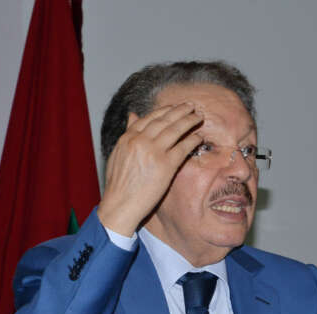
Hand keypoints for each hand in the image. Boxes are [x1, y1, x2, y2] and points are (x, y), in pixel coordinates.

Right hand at [98, 103, 203, 235]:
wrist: (120, 205)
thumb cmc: (118, 184)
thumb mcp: (117, 153)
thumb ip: (127, 133)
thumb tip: (132, 115)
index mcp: (128, 138)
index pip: (149, 118)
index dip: (164, 111)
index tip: (174, 107)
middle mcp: (141, 141)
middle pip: (164, 121)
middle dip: (180, 111)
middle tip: (192, 106)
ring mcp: (154, 152)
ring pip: (175, 130)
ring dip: (189, 121)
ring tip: (198, 116)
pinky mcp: (165, 165)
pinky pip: (183, 148)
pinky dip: (192, 140)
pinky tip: (199, 137)